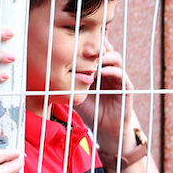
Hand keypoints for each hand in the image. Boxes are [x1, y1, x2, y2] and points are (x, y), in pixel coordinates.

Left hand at [79, 37, 135, 162]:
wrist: (105, 129)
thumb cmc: (89, 111)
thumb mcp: (74, 92)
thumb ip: (67, 81)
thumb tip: (46, 69)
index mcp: (97, 68)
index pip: (95, 49)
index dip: (88, 43)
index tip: (75, 44)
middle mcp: (109, 70)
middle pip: (106, 48)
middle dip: (96, 46)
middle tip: (84, 48)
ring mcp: (118, 78)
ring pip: (115, 57)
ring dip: (104, 56)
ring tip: (92, 60)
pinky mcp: (126, 88)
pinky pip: (121, 74)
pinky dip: (111, 70)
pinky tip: (100, 72)